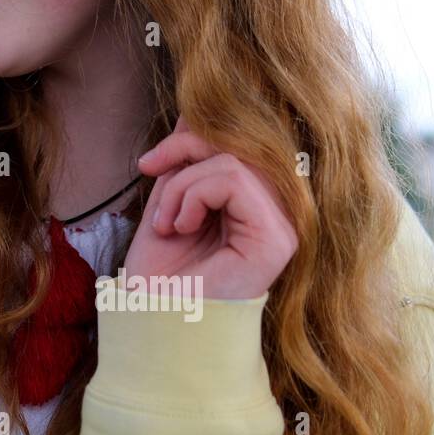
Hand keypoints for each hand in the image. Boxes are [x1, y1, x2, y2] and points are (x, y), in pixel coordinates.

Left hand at [125, 115, 298, 300]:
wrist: (152, 321)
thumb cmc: (160, 275)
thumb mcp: (169, 202)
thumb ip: (187, 163)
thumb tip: (195, 112)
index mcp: (256, 208)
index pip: (238, 145)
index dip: (193, 135)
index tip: (149, 162)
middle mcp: (278, 216)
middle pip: (240, 144)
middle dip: (183, 147)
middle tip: (149, 170)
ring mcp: (284, 227)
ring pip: (233, 161)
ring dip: (182, 184)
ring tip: (166, 222)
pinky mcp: (277, 239)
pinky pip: (234, 180)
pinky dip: (193, 195)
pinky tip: (181, 226)